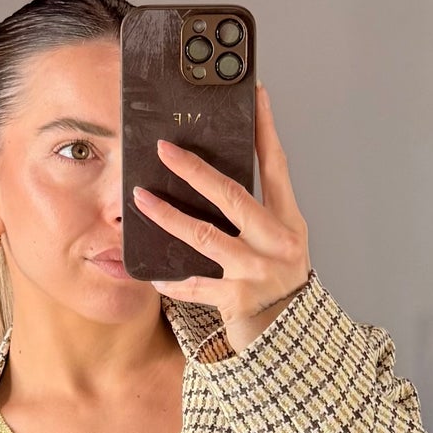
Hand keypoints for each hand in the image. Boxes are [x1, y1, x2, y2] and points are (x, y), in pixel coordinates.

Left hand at [136, 83, 311, 355]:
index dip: (266, 130)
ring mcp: (258, 271)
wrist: (292, 338)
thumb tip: (212, 178)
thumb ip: (255, 215)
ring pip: (205, 236)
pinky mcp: (238, 300)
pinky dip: (171, 280)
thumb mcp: (277, 244)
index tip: (256, 95)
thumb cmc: (278, 285)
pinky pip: (195, 285)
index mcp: (289, 223)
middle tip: (164, 149)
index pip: (277, 167)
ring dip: (168, 216)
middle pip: (232, 196)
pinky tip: (151, 273)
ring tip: (141, 199)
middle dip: (195, 170)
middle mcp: (277, 243)